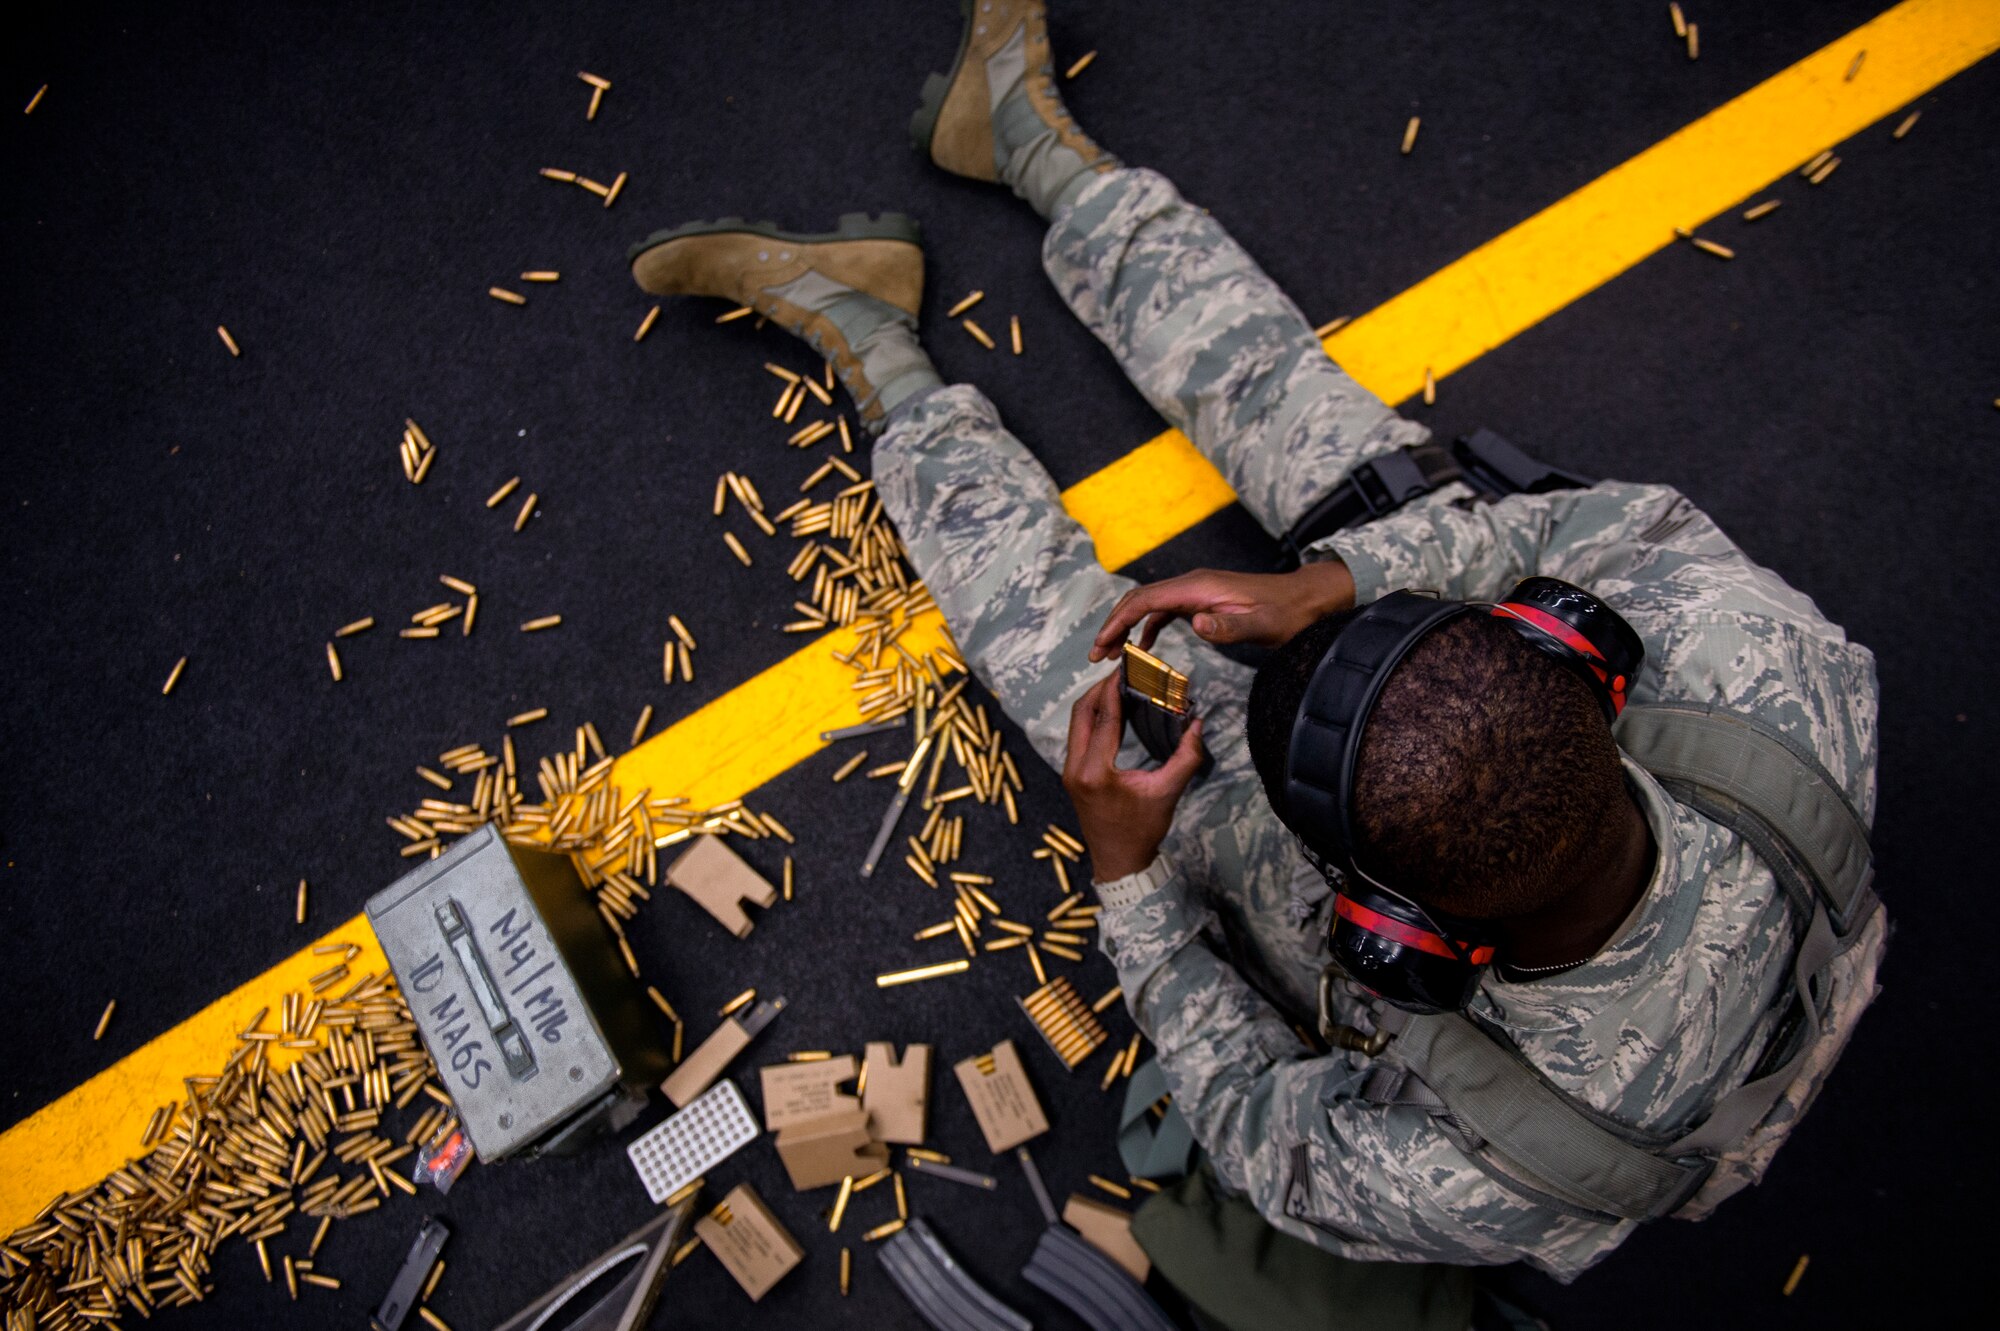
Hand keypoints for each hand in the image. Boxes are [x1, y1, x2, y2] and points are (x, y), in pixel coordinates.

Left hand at [1061, 671, 1206, 880]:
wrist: (1120, 861)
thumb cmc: (1143, 830)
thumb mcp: (1168, 792)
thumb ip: (1186, 757)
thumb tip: (1198, 723)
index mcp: (1096, 772)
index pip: (1104, 718)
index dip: (1114, 689)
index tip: (1126, 667)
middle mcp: (1075, 769)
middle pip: (1081, 713)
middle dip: (1100, 688)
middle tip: (1123, 672)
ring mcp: (1069, 771)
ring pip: (1076, 723)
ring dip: (1095, 702)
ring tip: (1119, 686)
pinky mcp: (1071, 774)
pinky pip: (1078, 735)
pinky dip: (1093, 718)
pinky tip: (1112, 711)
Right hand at [1088, 561, 1355, 661]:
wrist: (1305, 600)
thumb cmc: (1285, 613)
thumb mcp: (1261, 625)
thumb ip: (1228, 626)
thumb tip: (1196, 624)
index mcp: (1199, 587)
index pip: (1145, 600)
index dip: (1119, 621)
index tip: (1102, 645)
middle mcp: (1192, 585)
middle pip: (1139, 600)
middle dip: (1114, 624)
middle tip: (1097, 655)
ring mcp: (1196, 592)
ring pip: (1149, 605)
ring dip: (1127, 627)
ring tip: (1111, 654)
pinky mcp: (1202, 601)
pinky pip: (1165, 611)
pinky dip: (1148, 627)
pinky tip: (1143, 648)